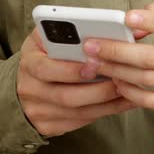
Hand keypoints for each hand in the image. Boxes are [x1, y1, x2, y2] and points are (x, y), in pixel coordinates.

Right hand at [15, 28, 137, 136]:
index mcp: (29, 62)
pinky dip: (102, 113)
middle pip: (65, 96)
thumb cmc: (45, 54)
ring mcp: (37, 111)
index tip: (96, 64)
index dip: (71, 69)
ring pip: (76, 112)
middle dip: (97, 90)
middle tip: (121, 80)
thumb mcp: (49, 36)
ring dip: (105, 103)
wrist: (25, 84)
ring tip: (128, 91)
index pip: (45, 68)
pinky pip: (79, 123)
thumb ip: (75, 29)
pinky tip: (120, 103)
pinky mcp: (48, 127)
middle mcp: (29, 89)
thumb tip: (125, 27)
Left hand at [81, 1, 153, 120]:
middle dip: (115, 51)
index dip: (148, 22)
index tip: (126, 17)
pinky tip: (116, 82)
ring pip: (144, 79)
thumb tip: (138, 17)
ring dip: (116, 71)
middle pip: (148, 56)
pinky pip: (150, 101)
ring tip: (96, 63)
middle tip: (91, 46)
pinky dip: (129, 92)